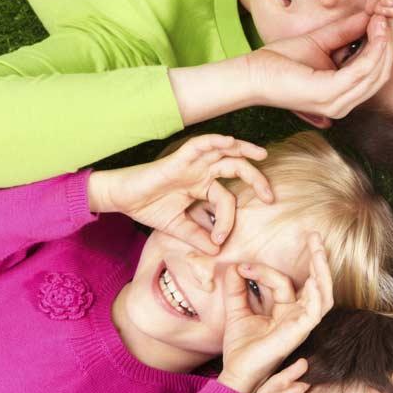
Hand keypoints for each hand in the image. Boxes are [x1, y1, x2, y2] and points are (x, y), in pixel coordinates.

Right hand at [86, 134, 273, 254]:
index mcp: (203, 186)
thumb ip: (198, 237)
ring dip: (244, 150)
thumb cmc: (148, 208)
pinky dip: (215, 141)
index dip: (228, 220)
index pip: (227, 199)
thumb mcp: (179, 227)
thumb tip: (217, 250)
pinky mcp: (179, 159)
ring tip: (262, 155)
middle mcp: (201, 172)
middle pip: (236, 168)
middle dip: (256, 179)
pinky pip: (200, 144)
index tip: (219, 239)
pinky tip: (229, 142)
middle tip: (270, 196)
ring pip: (224, 151)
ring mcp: (192, 163)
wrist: (123, 199)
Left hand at [217, 234, 334, 392]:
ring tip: (319, 250)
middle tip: (314, 235)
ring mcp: (301, 324)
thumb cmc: (240, 347)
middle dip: (317, 258)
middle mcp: (297, 316)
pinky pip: (316, 311)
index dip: (262, 270)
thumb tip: (235, 267)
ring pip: (322, 294)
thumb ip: (237, 289)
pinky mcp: (300, 332)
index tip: (241, 268)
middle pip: (316, 283)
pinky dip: (317, 294)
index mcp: (286, 311)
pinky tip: (314, 279)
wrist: (235, 372)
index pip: (282, 282)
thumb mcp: (236, 310)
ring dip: (323, 271)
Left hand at [247, 13, 392, 125]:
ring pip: (375, 73)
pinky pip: (361, 71)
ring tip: (380, 21)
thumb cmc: (282, 60)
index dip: (383, 48)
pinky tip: (372, 31)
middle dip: (386, 46)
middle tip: (385, 19)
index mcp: (341, 96)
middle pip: (380, 75)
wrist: (254, 73)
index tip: (382, 21)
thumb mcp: (322, 41)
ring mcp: (336, 103)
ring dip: (382, 45)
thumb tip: (371, 17)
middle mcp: (342, 105)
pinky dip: (372, 50)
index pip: (374, 75)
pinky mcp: (328, 95)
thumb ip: (346, 32)